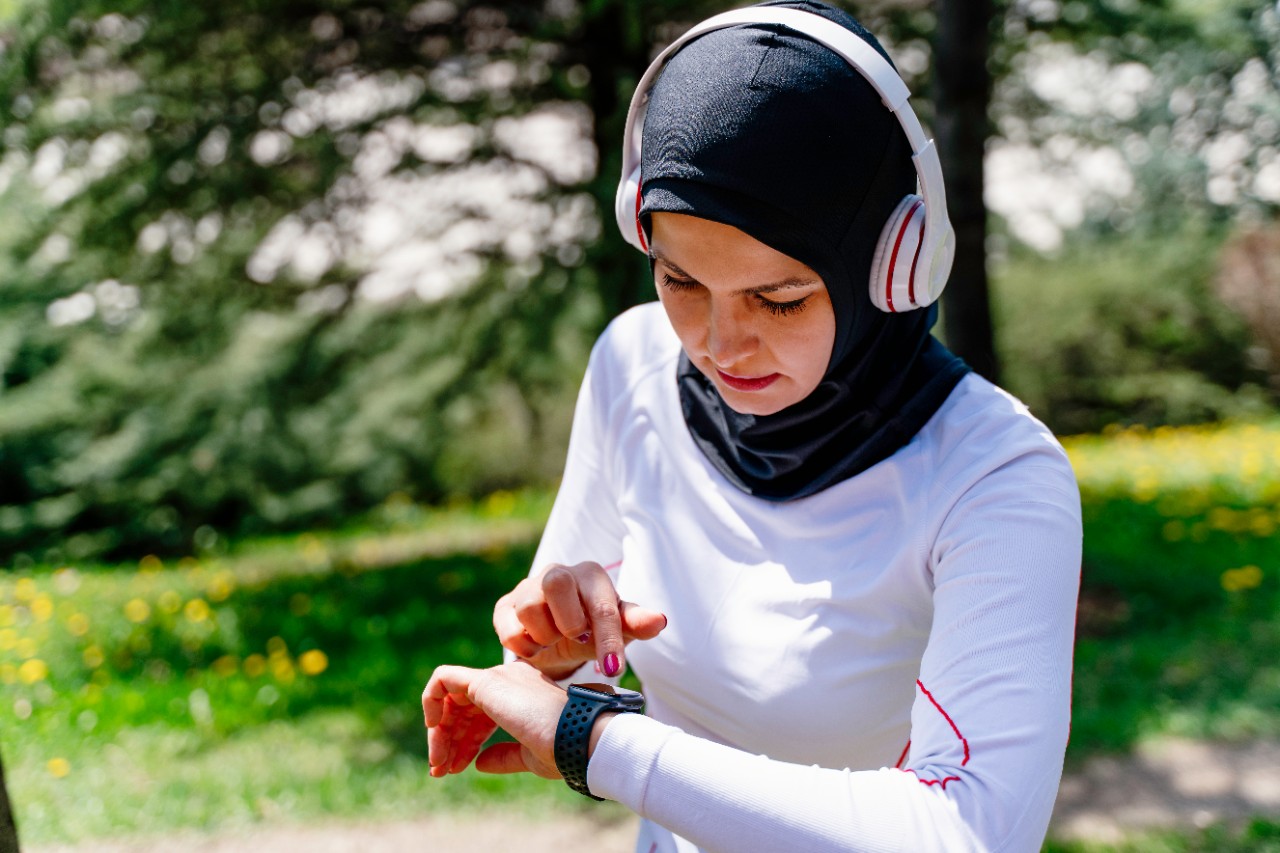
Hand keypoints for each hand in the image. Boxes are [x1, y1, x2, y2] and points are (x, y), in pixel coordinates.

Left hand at [422, 660, 567, 778]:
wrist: (580, 740)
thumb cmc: (565, 750)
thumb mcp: (529, 756)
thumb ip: (503, 756)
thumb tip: (479, 763)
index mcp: (522, 695)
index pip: (481, 714)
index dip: (465, 742)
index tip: (455, 769)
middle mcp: (509, 681)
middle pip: (463, 706)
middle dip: (447, 739)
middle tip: (439, 770)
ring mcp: (498, 678)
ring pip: (451, 697)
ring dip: (439, 732)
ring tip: (439, 764)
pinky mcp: (485, 682)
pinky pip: (443, 679)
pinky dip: (430, 702)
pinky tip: (434, 730)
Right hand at [494, 561, 666, 679]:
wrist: (559, 638)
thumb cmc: (595, 628)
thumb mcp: (618, 629)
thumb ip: (636, 623)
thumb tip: (659, 621)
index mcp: (591, 575)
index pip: (602, 604)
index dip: (608, 639)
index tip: (613, 669)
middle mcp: (558, 573)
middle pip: (556, 583)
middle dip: (568, 621)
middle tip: (577, 640)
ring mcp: (528, 587)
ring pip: (529, 606)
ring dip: (546, 636)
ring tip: (556, 642)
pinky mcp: (505, 607)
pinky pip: (508, 627)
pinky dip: (524, 645)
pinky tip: (537, 647)